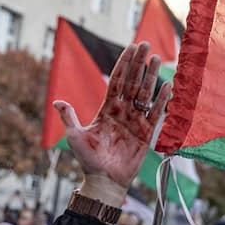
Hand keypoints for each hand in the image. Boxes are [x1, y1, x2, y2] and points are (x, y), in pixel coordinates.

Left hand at [54, 42, 171, 207]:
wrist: (103, 180)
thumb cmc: (88, 160)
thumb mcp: (75, 136)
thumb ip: (70, 117)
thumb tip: (57, 101)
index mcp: (106, 110)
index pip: (117, 81)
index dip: (124, 64)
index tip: (130, 48)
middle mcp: (122, 112)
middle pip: (133, 82)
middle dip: (139, 63)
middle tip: (146, 44)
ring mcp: (135, 121)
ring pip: (145, 94)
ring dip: (151, 76)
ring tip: (157, 58)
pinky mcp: (146, 134)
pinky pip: (156, 113)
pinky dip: (162, 100)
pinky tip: (167, 86)